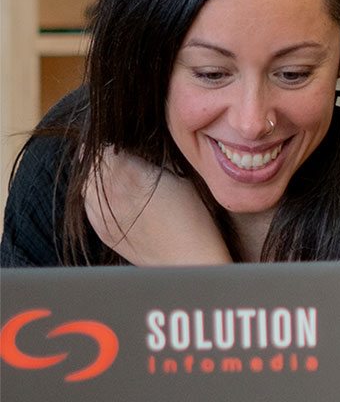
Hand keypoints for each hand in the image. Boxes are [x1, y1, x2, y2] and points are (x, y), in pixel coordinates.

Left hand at [84, 148, 230, 264]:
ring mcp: (101, 214)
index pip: (103, 145)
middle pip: (89, 163)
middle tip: (122, 158)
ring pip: (84, 184)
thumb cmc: (193, 218)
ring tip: (119, 179)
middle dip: (103, 158)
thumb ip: (156, 156)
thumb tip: (142, 142)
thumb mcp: (182, 176)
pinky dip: (96, 197)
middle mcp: (109, 192)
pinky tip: (117, 199)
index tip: (126, 144)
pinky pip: (88, 205)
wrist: (187, 259)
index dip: (114, 142)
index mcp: (129, 173)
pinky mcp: (102, 231)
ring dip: (97, 177)